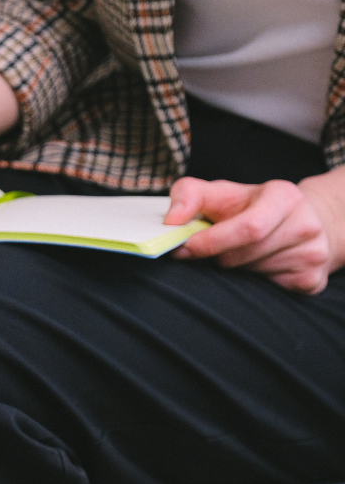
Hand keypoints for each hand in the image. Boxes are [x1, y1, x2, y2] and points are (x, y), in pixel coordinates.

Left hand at [166, 169, 344, 293]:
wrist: (305, 220)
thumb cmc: (253, 207)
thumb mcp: (222, 192)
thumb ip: (189, 196)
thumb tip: (171, 220)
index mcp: (285, 197)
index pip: (247, 228)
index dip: (210, 242)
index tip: (184, 248)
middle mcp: (306, 225)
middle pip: (242, 256)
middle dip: (218, 256)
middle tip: (215, 249)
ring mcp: (312, 255)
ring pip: (251, 275)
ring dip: (234, 268)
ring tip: (242, 252)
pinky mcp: (312, 280)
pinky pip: (266, 290)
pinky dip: (252, 282)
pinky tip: (259, 264)